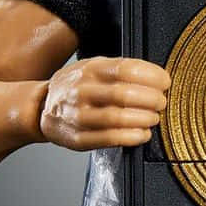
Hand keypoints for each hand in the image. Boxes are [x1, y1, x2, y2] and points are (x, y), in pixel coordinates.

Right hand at [40, 56, 169, 149]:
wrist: (41, 107)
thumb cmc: (76, 87)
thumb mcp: (93, 67)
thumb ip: (121, 69)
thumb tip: (156, 77)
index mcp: (89, 69)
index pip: (126, 69)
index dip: (152, 76)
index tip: (164, 82)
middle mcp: (81, 91)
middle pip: (124, 94)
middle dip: (151, 99)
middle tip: (161, 102)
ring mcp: (78, 116)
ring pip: (117, 118)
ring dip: (144, 119)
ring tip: (153, 117)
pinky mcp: (78, 139)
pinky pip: (110, 139)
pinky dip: (132, 137)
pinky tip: (142, 133)